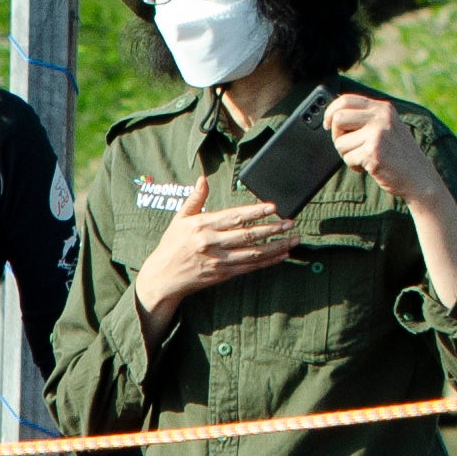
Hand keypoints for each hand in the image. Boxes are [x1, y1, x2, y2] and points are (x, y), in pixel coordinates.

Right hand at [131, 195, 301, 327]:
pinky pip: (250, 267)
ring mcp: (218, 260)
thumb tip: (203, 179)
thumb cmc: (172, 245)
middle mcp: (211, 243)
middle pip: (248, 235)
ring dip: (276, 246)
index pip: (233, 217)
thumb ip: (196, 199)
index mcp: (202, 226)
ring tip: (293, 239)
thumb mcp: (180, 218)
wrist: (163, 277)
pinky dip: (268, 261)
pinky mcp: (222, 274)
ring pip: (253, 253)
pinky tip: (281, 255)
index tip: (273, 207)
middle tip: (290, 222)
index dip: (255, 212)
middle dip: (272, 228)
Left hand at [320, 92, 444, 212]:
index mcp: (383, 108)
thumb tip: (333, 116)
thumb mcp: (387, 128)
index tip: (328, 124)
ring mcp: (378, 134)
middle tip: (348, 146)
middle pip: (338, 118)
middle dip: (337, 136)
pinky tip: (370, 167)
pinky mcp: (373, 152)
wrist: (419, 178)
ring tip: (365, 158)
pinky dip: (354, 166)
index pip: (345, 100)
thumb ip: (366, 118)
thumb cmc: (398, 155)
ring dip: (347, 154)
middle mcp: (381, 117)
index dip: (331, 112)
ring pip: (340, 142)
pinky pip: (348, 158)